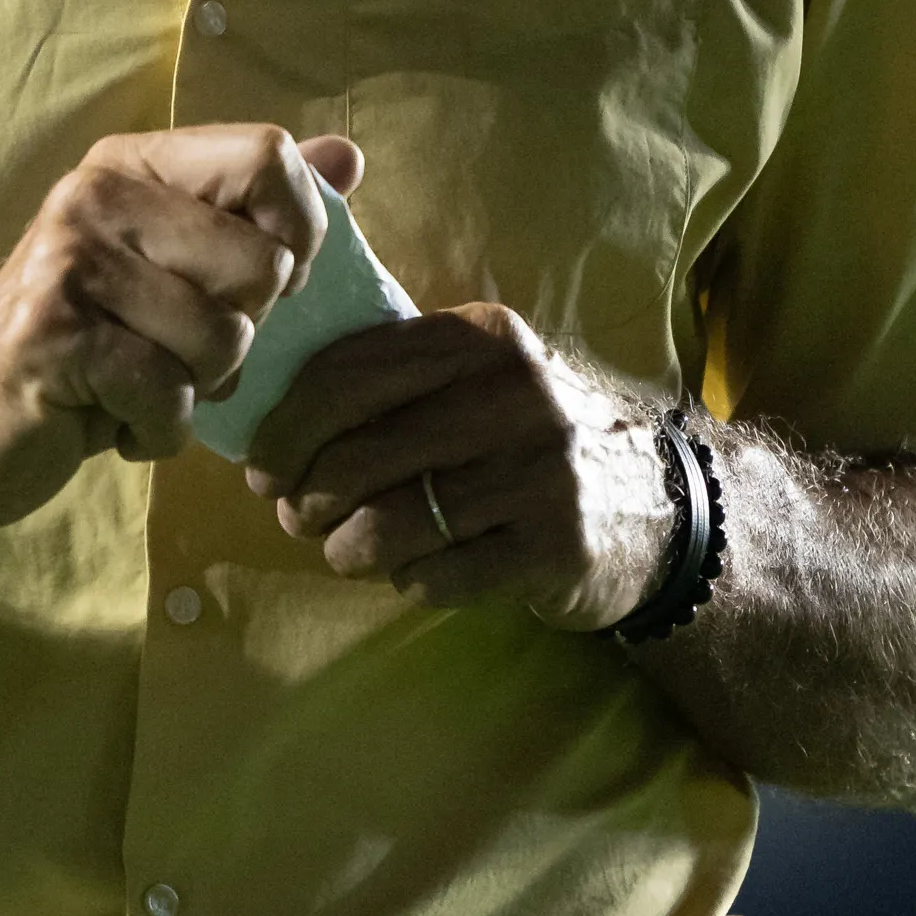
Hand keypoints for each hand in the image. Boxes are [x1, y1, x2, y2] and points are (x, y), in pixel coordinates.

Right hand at [0, 123, 361, 530]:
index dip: (299, 233)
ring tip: (136, 382)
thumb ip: (257, 209)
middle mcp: (96, 193)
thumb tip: (347, 158)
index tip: (261, 288)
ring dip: (195, 391)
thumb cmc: (86, 346)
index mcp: (134, 162)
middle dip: (241, 335)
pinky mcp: (50, 336)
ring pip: (222, 339)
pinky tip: (107, 418)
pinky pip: (168, 397)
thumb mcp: (171, 264)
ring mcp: (68, 261)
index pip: (268, 155)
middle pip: (262, 265)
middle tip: (175, 351)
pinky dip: (154, 431)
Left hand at [241, 304, 678, 628]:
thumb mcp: (476, 377)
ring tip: (346, 549)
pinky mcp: (553, 545)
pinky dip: (409, 580)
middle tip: (295, 515)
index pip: (347, 373)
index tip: (261, 465)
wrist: (654, 506)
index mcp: (479, 336)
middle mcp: (514, 393)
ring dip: (348, 548)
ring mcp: (539, 470)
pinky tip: (415, 570)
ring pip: (392, 522)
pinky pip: (439, 574)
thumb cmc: (525, 436)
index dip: (286, 428)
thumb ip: (392, 374)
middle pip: (360, 454)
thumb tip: (270, 411)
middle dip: (307, 495)